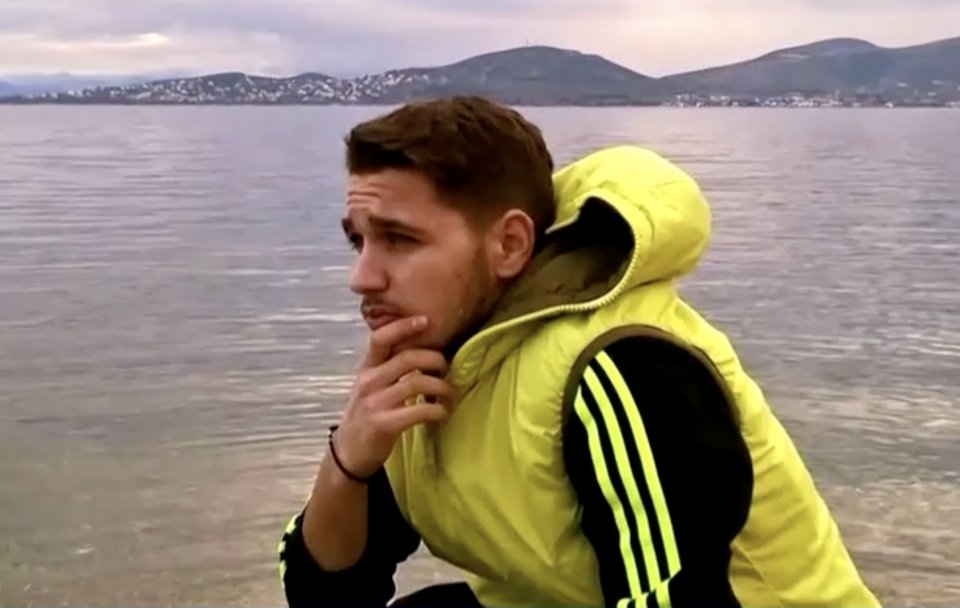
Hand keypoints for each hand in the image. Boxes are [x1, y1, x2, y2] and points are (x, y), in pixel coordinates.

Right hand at [332, 315, 453, 478]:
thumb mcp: (371, 385)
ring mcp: (374, 403)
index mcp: (366, 368)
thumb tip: (422, 349)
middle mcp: (368, 381)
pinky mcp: (384, 425)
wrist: (349, 452)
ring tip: (449, 395)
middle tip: (447, 370)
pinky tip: (443, 413)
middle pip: (408, 358)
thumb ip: (389, 367)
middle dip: (435, 360)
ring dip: (441, 388)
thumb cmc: (367, 414)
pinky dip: (438, 410)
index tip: (426, 320)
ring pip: (417, 383)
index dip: (403, 326)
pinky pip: (419, 411)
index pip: (380, 338)